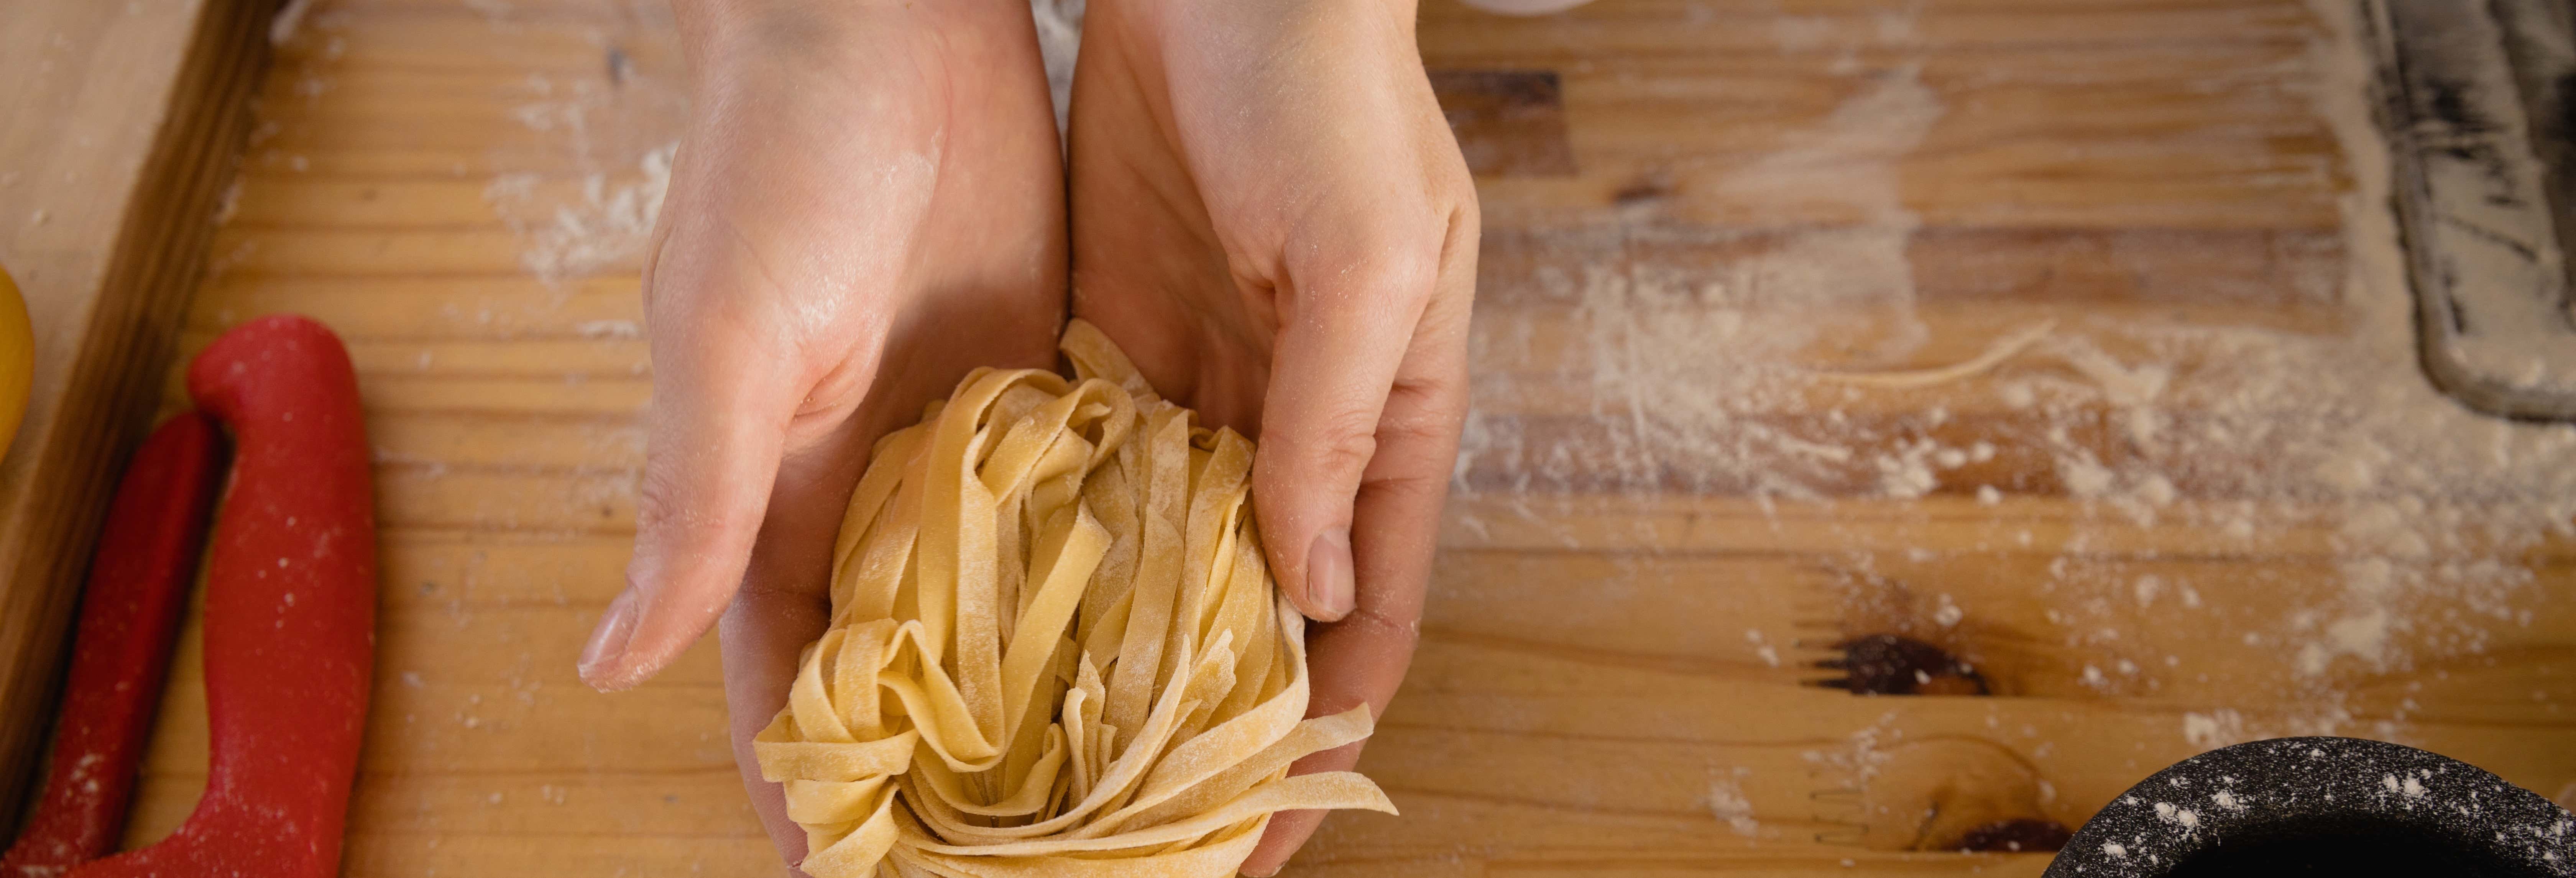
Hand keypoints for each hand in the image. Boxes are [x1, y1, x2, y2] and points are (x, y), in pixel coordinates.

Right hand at [573, 0, 1066, 865]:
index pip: (793, 678)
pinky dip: (1113, 578)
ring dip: (1045, 688)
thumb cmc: (779, 162)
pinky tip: (1170, 647)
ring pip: (1002, 602)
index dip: (819, 786)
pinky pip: (1079, 508)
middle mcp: (871, 487)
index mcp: (774, 495)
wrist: (889, 22)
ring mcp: (961, 443)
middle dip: (948, 764)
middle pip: (908, 663)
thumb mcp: (729, 341)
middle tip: (1020, 865)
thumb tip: (605, 665)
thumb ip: (691, 504)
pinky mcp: (1041, 384)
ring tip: (1110, 793)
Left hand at [1065, 0, 1477, 871]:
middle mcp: (1288, 428)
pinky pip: (1084, 469)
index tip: (1251, 849)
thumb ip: (1332, 424)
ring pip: (1157, 558)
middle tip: (1116, 835)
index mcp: (1381, 425)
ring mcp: (1197, 387)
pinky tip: (983, 615)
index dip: (1316, 744)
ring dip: (1105, 650)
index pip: (1359, 624)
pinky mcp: (1111, 336)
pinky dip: (1046, 544)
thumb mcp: (1362, 258)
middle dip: (1195, 727)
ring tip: (1032, 756)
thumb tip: (1308, 589)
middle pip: (1248, 618)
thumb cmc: (1328, 94)